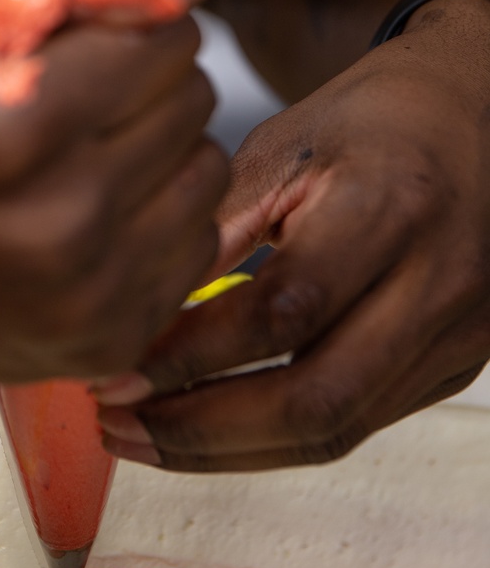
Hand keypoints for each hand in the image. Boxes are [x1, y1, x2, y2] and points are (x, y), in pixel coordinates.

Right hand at [0, 0, 230, 383]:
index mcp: (19, 121)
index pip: (164, 36)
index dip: (134, 18)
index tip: (98, 32)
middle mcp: (65, 214)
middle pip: (192, 98)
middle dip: (147, 77)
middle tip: (86, 90)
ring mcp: (91, 287)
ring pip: (207, 169)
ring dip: (162, 145)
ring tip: (92, 147)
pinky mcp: (109, 335)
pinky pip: (197, 242)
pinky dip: (157, 213)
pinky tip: (97, 206)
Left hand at [96, 0, 489, 470]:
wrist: (478, 117)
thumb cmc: (374, 121)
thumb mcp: (285, 146)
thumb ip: (218, 226)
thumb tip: (133, 307)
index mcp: (390, 206)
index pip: (285, 310)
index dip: (192, 354)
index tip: (114, 370)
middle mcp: (439, 282)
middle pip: (317, 399)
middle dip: (202, 429)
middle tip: (117, 423)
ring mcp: (457, 336)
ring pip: (336, 431)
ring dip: (229, 450)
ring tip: (143, 436)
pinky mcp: (455, 368)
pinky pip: (357, 424)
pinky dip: (273, 437)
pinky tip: (208, 427)